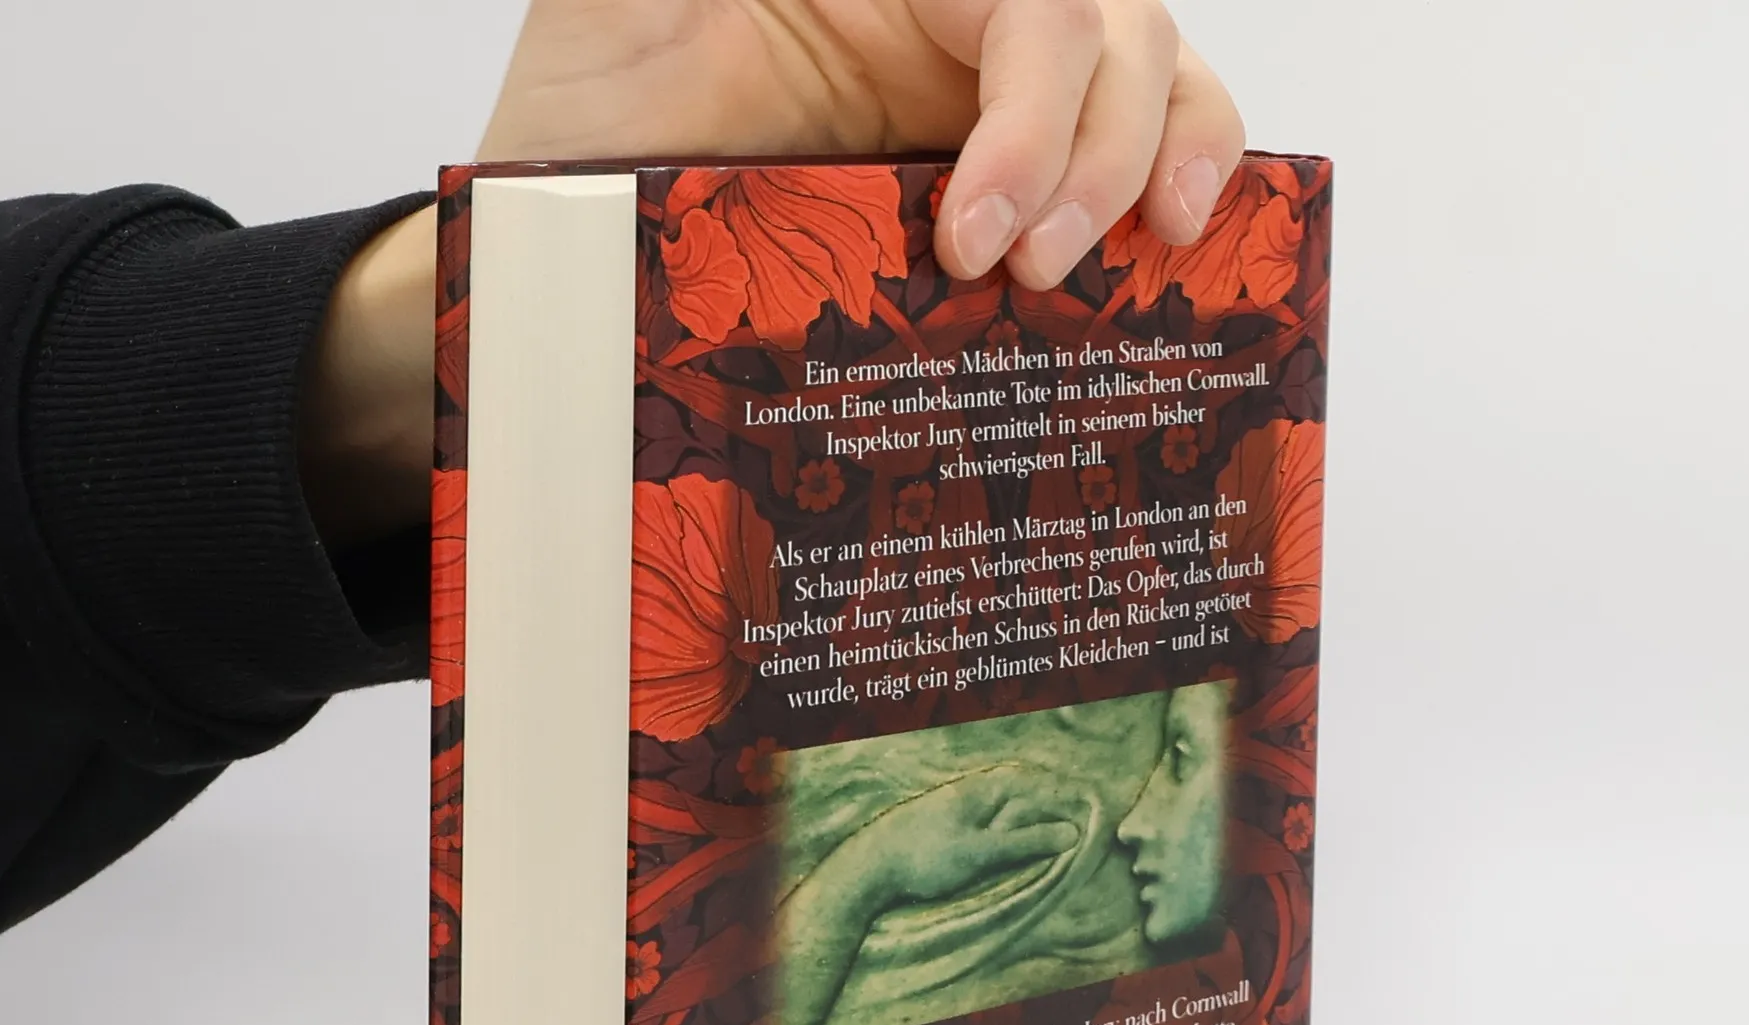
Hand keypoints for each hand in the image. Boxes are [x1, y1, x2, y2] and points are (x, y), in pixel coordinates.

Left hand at [483, 0, 1243, 287]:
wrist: (569, 269)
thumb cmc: (579, 140)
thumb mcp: (614, 21)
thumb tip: (754, 4)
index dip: (1032, 111)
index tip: (972, 239)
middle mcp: (940, 19)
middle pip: (1111, 27)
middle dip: (1101, 150)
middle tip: (1033, 273)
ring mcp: (978, 99)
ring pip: (1147, 73)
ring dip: (1162, 161)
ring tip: (1134, 269)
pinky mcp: (999, 187)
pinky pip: (1122, 158)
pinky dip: (1178, 183)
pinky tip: (1176, 256)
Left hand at [865, 768, 1082, 903]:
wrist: (866, 869)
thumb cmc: (925, 856)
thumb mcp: (982, 851)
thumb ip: (1026, 842)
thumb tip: (1073, 832)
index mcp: (982, 789)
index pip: (1037, 783)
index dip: (1065, 796)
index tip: (1092, 811)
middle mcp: (969, 792)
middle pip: (1021, 793)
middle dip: (1049, 805)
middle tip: (1078, 824)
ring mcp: (953, 809)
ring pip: (1002, 809)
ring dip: (1025, 820)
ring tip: (1049, 837)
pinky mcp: (941, 829)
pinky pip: (984, 824)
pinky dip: (1003, 832)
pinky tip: (1004, 845)